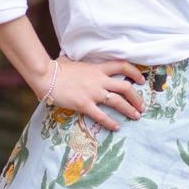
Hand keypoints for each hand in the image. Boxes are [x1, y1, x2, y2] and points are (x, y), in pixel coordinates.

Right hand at [30, 58, 146, 131]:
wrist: (47, 76)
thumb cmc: (57, 67)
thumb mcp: (73, 61)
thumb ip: (82, 64)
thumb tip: (78, 61)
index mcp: (97, 68)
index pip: (122, 66)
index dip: (134, 73)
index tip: (141, 80)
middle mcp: (99, 80)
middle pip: (125, 87)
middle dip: (137, 98)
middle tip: (142, 106)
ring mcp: (93, 93)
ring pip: (118, 101)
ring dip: (129, 110)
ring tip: (136, 116)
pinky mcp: (85, 104)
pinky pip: (102, 116)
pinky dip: (111, 123)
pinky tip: (116, 127)